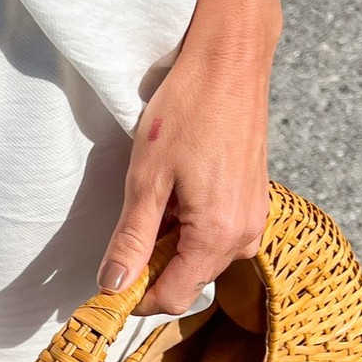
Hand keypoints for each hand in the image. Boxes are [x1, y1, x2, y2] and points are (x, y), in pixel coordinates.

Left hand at [95, 4, 277, 318]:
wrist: (230, 63)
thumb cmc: (187, 112)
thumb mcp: (146, 180)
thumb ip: (131, 240)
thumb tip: (112, 287)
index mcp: (218, 237)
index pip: (172, 298)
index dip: (136, 298)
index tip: (106, 284)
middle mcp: (245, 237)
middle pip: (187, 281)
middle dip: (152, 269)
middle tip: (125, 230)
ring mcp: (254, 220)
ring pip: (200, 259)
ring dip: (169, 245)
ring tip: (154, 199)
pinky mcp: (254, 203)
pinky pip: (216, 235)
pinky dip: (188, 227)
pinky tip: (175, 193)